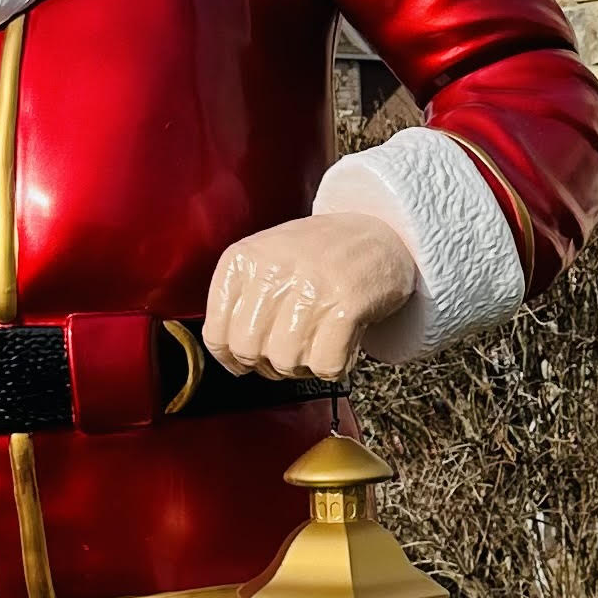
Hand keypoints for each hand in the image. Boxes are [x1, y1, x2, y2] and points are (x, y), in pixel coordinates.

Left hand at [203, 214, 417, 381]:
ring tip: (317, 345)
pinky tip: (340, 346)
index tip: (245, 362)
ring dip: (304, 366)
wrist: (382, 231)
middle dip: (268, 364)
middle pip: (248, 351)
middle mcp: (273, 270)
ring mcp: (311, 287)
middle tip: (288, 353)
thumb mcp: (267, 258)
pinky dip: (335, 367)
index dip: (231, 359)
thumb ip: (241, 299)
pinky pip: (325, 365)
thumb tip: (228, 356)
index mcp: (245, 258)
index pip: (215, 334)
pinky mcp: (347, 305)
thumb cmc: (322, 253)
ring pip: (286, 361)